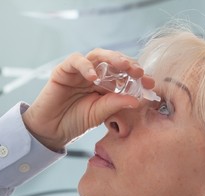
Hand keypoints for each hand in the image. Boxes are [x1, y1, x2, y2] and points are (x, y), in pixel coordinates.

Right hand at [22, 49, 154, 150]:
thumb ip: (115, 104)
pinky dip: (86, 66)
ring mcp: (80, 71)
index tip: (151, 83)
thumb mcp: (100, 114)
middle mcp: (95, 74)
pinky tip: (94, 77)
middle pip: (114, 61)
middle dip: (129, 64)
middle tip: (139, 72)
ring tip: (123, 66)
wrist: (53, 130)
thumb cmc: (77, 121)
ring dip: (112, 58)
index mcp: (106, 84)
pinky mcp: (64, 71)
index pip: (125, 74)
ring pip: (98, 55)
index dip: (138, 77)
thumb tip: (136, 100)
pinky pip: (76, 61)